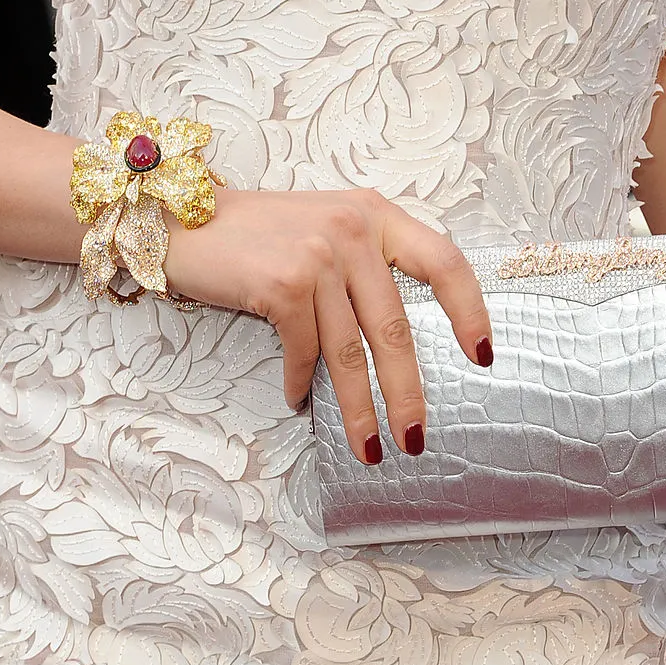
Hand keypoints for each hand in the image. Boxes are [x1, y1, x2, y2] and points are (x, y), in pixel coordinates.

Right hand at [164, 188, 491, 463]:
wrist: (182, 219)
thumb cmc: (261, 233)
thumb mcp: (329, 226)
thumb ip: (369, 262)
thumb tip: (402, 340)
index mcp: (376, 216)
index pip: (445, 262)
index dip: (471, 311)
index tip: (483, 355)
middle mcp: (354, 231)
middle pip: (396, 327)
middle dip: (408, 391)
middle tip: (415, 435)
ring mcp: (318, 256)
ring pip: (351, 352)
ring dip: (359, 409)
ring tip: (368, 448)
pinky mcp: (282, 285)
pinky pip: (304, 352)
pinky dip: (302, 383)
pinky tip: (299, 399)